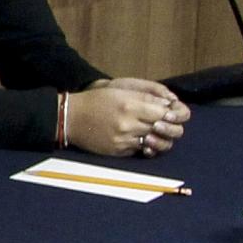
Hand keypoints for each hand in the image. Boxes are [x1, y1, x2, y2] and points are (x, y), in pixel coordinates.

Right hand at [69, 80, 190, 159]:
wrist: (70, 118)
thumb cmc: (95, 101)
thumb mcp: (119, 91)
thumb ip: (145, 97)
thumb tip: (167, 104)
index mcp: (129, 106)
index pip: (163, 113)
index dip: (171, 114)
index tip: (170, 113)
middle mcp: (128, 124)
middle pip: (161, 129)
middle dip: (167, 127)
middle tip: (165, 124)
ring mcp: (123, 140)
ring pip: (154, 142)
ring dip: (158, 138)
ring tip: (154, 133)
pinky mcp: (118, 151)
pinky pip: (139, 150)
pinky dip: (143, 145)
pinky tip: (140, 139)